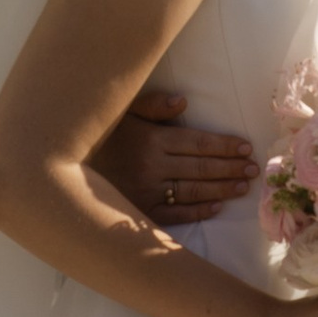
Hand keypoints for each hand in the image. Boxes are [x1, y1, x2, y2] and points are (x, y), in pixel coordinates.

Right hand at [96, 87, 257, 225]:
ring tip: (243, 186)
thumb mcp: (121, 111)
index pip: (198, 143)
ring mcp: (147, 193)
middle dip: (231, 168)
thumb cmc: (99, 135)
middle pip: (202, 168)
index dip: (224, 146)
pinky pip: (175, 215)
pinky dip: (197, 211)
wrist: (63, 168)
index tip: (246, 148)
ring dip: (222, 189)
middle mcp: (152, 168)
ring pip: (194, 191)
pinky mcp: (141, 213)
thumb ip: (152, 104)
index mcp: (151, 140)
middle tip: (254, 169)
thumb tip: (183, 101)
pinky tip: (216, 208)